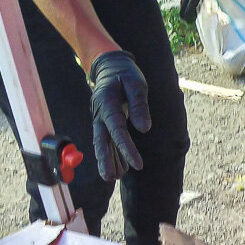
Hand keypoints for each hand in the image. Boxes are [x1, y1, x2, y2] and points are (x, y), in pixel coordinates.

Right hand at [89, 50, 150, 181]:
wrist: (110, 66)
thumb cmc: (126, 74)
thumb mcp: (137, 83)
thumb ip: (139, 104)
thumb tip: (144, 129)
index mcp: (107, 101)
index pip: (117, 129)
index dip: (126, 148)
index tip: (137, 164)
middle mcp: (100, 112)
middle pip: (101, 139)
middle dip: (105, 159)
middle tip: (109, 177)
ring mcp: (99, 117)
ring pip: (102, 142)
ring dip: (107, 160)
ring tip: (113, 177)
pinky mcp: (103, 121)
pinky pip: (106, 139)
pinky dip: (111, 154)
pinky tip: (118, 168)